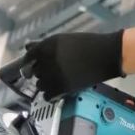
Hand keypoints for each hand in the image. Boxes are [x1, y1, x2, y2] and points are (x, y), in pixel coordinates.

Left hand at [1, 31, 124, 100]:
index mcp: (48, 45)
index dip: (29, 63)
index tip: (31, 66)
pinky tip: (59, 90)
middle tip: (53, 72)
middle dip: (41, 72)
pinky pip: (47, 95)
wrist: (107, 54)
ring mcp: (55, 73)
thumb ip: (44, 45)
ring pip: (40, 84)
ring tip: (58, 80)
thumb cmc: (89, 45)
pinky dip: (51, 94)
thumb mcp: (64, 40)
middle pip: (34, 71)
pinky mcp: (63, 86)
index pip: (28, 56)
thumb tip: (28, 47)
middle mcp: (49, 58)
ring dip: (46, 84)